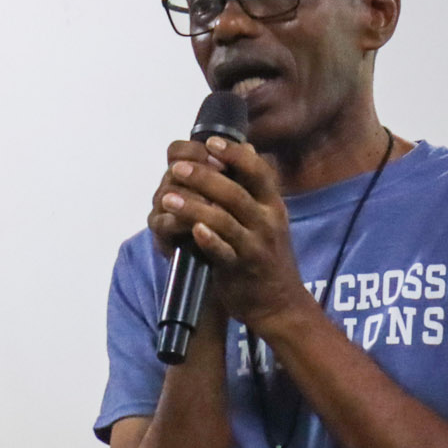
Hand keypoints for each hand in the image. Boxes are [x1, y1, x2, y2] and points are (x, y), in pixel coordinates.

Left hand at [147, 136, 312, 331]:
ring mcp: (254, 246)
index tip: (211, 143)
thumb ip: (256, 186)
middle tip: (177, 168)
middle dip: (204, 177)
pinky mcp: (240, 270)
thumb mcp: (270, 217)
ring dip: (194, 207)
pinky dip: (209, 240)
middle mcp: (267, 222)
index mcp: (272, 205)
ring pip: (224, 220)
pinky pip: (224, 252)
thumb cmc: (267, 255)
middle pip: (236, 193)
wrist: (280, 304)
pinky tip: (192, 231)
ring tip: (168, 199)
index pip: (258, 171)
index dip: (235, 155)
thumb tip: (246, 147)